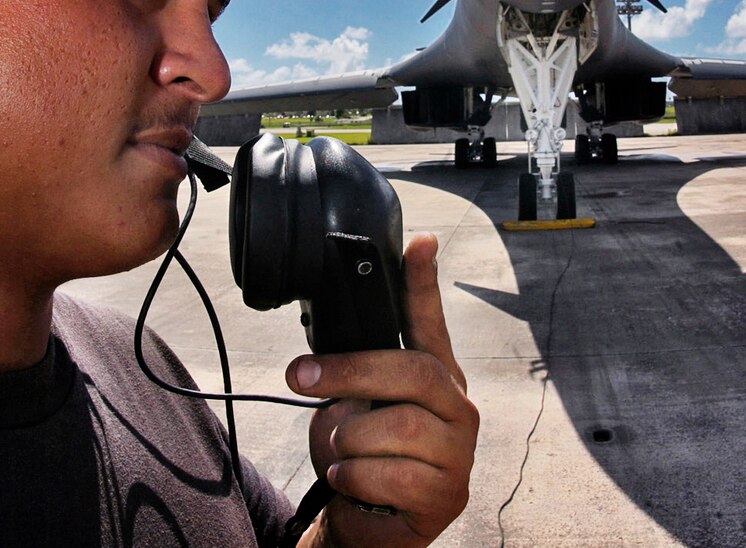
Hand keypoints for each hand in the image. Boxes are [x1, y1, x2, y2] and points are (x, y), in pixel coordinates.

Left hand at [286, 233, 478, 546]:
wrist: (370, 524)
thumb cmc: (364, 454)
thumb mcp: (358, 407)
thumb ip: (357, 377)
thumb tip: (318, 362)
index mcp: (434, 375)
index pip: (430, 322)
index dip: (424, 281)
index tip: (421, 240)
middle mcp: (456, 406)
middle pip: (410, 371)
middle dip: (349, 372)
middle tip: (302, 376)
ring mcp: (457, 451)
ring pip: (394, 428)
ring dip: (348, 440)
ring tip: (344, 452)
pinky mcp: (447, 494)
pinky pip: (386, 476)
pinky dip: (352, 477)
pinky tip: (354, 480)